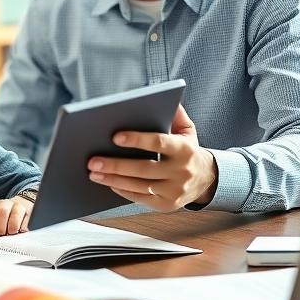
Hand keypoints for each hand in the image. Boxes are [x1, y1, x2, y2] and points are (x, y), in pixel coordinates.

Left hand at [0, 194, 32, 237]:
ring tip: (8, 235)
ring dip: (10, 228)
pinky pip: (27, 220)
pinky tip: (18, 233)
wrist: (14, 213)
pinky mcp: (28, 214)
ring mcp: (17, 207)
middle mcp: (4, 203)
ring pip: (15, 213)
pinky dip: (21, 229)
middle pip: (2, 212)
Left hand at [87, 104, 217, 210]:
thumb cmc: (188, 149)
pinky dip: (122, 190)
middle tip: (92, 161)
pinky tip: (108, 182)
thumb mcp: (187, 129)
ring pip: (139, 186)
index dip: (137, 140)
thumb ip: (175, 113)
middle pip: (144, 168)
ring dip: (113, 179)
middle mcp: (182, 171)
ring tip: (93, 172)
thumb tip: (163, 95)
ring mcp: (175, 190)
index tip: (114, 137)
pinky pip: (140, 198)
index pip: (159, 143)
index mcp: (185, 149)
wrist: (207, 179)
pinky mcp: (167, 204)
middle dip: (115, 164)